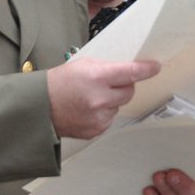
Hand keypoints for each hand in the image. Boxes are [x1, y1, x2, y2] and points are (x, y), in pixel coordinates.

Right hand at [46, 58, 161, 139]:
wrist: (40, 107)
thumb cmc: (59, 83)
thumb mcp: (84, 64)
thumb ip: (108, 68)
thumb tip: (129, 71)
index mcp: (97, 78)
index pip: (130, 73)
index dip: (146, 70)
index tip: (155, 67)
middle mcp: (100, 99)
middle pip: (129, 92)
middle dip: (123, 87)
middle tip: (107, 84)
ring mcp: (98, 117)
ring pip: (119, 106)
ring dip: (111, 102)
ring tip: (90, 98)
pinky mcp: (96, 130)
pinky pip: (110, 119)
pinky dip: (103, 114)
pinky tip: (87, 110)